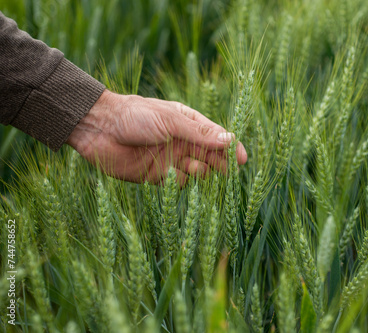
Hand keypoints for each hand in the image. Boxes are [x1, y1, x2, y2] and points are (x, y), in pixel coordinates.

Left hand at [66, 89, 246, 185]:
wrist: (99, 128)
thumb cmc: (136, 116)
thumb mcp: (171, 121)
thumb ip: (200, 134)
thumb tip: (230, 140)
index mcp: (187, 123)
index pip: (216, 137)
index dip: (231, 147)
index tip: (243, 159)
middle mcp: (181, 142)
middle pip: (210, 156)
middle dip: (220, 163)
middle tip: (229, 171)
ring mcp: (170, 159)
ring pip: (196, 172)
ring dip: (199, 172)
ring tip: (192, 167)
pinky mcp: (156, 176)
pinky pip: (176, 184)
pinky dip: (177, 182)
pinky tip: (170, 174)